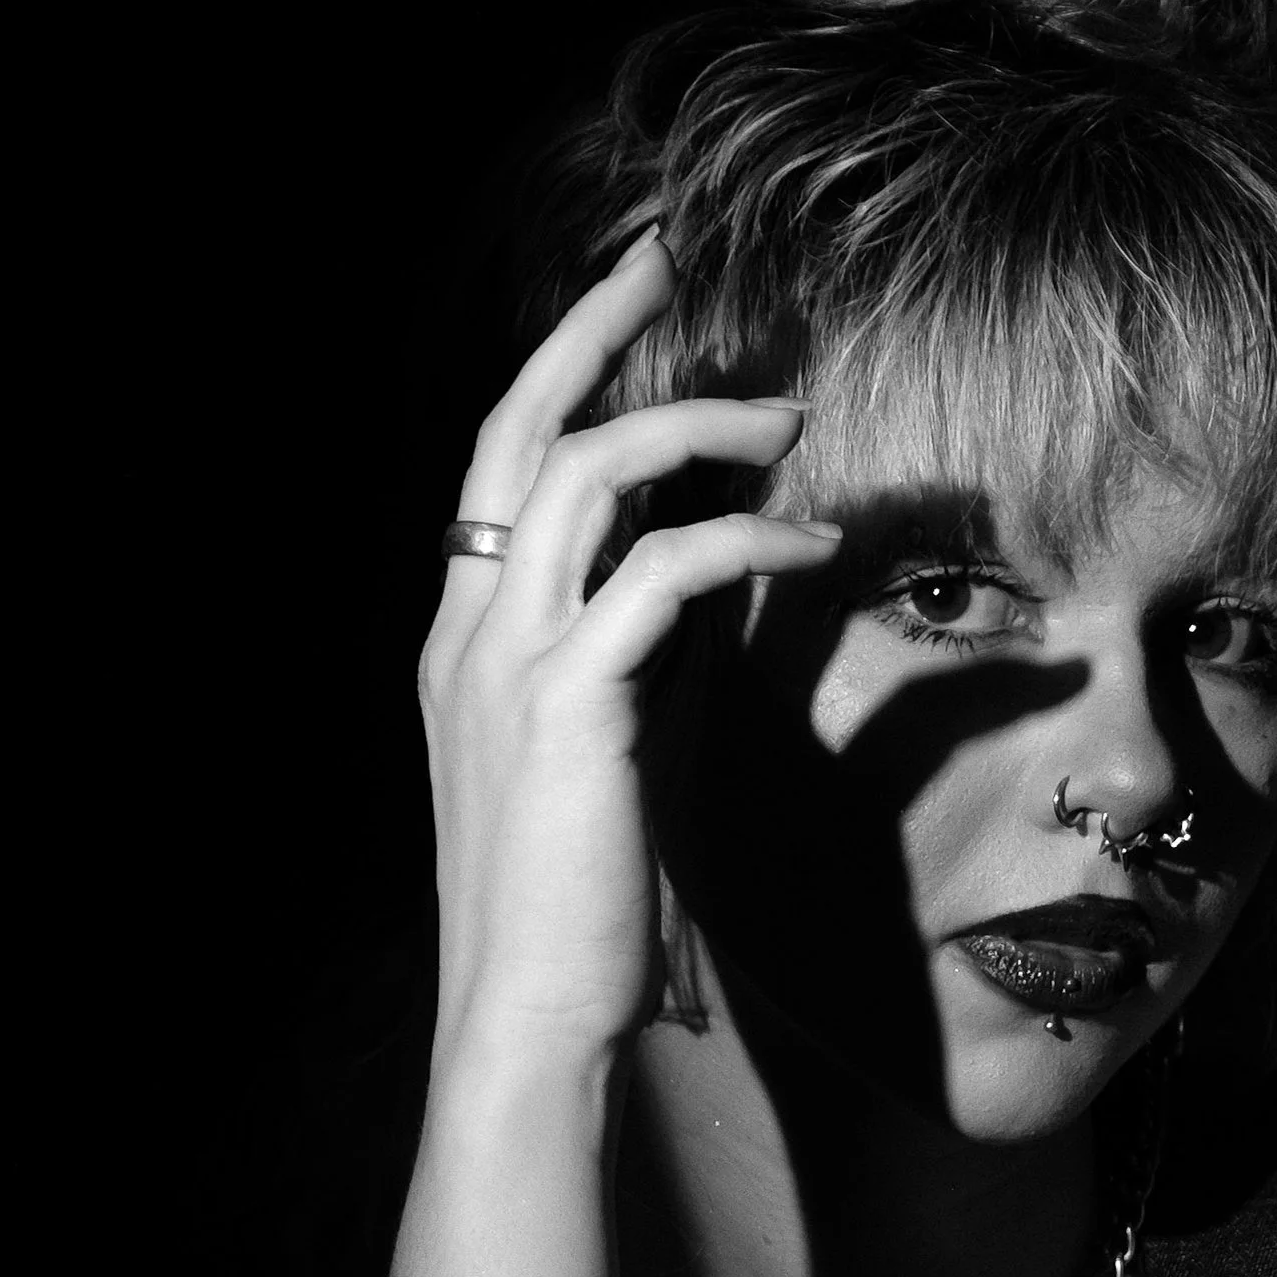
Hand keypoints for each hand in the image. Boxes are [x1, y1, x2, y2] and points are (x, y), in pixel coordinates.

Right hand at [416, 228, 843, 1069]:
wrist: (527, 1021)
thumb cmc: (579, 908)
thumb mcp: (616, 753)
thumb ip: (650, 656)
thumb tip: (723, 567)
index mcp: (464, 638)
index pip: (503, 466)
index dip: (565, 372)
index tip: (637, 306)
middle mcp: (468, 629)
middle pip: (518, 425)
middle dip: (595, 326)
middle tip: (672, 256)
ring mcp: (507, 662)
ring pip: (589, 474)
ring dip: (699, 425)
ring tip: (792, 416)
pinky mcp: (568, 707)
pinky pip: (663, 572)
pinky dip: (746, 537)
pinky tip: (812, 541)